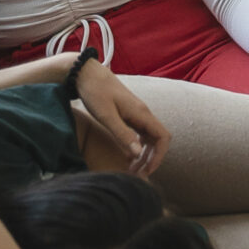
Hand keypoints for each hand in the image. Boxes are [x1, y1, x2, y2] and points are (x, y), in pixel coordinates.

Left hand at [74, 60, 169, 177]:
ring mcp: (137, 113)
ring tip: (132, 169)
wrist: (86, 74)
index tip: (147, 170)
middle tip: (137, 175)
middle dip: (152, 159)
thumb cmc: (95, 92)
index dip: (159, 156)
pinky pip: (141, 133)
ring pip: (150, 138)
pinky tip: (127, 155)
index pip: (163, 137)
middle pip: (158, 140)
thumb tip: (138, 154)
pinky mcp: (129, 114)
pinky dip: (138, 146)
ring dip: (145, 154)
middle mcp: (143, 113)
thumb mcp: (106, 116)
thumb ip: (122, 134)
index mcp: (141, 113)